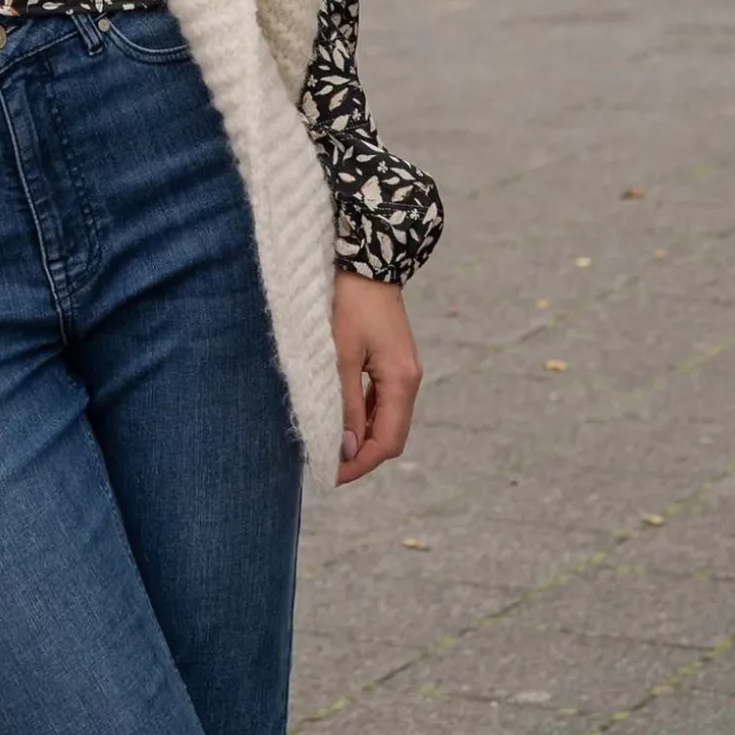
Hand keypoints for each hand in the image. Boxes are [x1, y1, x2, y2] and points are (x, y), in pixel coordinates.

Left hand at [332, 271, 421, 484]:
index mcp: (401, 381)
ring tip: (327, 443)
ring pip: (386, 419)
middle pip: (390, 435)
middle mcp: (409, 380)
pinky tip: (340, 416)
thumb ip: (345, 403)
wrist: (366, 259)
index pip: (387, 442)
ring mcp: (403, 370)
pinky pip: (381, 400)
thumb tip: (348, 448)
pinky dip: (363, 414)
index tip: (330, 475)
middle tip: (325, 463)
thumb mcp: (341, 355)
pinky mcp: (393, 361)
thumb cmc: (349, 303)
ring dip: (361, 436)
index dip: (360, 464)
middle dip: (360, 454)